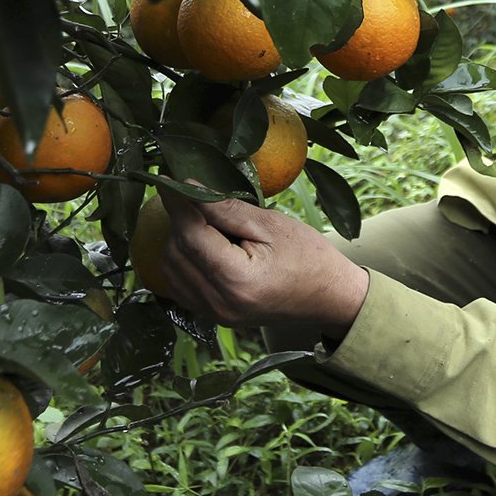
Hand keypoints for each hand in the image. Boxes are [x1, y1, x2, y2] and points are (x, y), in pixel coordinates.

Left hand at [157, 193, 369, 332]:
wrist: (328, 296)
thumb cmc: (307, 256)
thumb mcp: (269, 224)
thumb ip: (224, 208)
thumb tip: (187, 187)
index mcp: (237, 279)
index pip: (191, 235)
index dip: (177, 204)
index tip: (167, 179)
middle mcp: (219, 303)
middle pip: (177, 252)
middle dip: (181, 221)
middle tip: (199, 200)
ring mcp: (214, 314)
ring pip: (171, 269)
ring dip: (179, 241)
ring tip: (207, 225)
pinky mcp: (213, 316)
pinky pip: (179, 285)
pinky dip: (182, 260)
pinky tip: (201, 246)